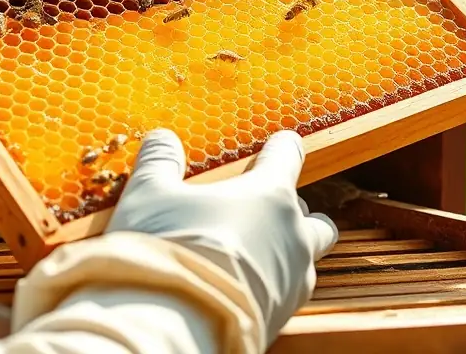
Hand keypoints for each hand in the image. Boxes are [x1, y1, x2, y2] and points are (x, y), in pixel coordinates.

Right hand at [108, 129, 337, 345]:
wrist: (176, 326)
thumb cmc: (169, 247)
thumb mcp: (150, 194)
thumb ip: (160, 162)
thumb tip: (161, 139)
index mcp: (270, 195)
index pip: (287, 158)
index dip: (284, 148)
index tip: (284, 142)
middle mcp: (292, 236)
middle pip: (315, 219)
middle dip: (298, 212)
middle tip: (269, 210)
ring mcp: (293, 281)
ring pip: (308, 260)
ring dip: (290, 252)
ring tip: (259, 252)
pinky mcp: (283, 319)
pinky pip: (287, 294)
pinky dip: (273, 285)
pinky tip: (245, 286)